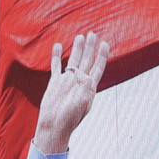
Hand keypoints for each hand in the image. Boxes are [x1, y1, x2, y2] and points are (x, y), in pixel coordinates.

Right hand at [33, 32, 110, 155]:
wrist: (54, 125)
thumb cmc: (69, 119)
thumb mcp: (81, 105)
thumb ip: (85, 91)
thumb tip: (88, 78)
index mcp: (88, 87)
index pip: (97, 68)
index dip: (102, 56)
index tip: (105, 44)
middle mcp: (79, 82)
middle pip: (86, 60)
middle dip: (90, 47)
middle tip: (93, 33)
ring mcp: (67, 81)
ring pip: (73, 61)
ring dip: (77, 49)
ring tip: (80, 36)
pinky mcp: (55, 82)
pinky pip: (56, 66)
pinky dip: (56, 56)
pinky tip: (58, 46)